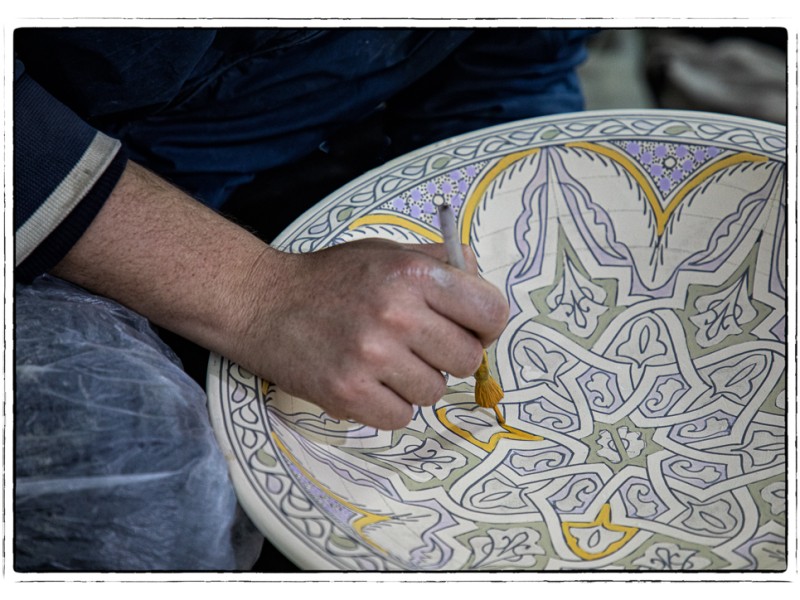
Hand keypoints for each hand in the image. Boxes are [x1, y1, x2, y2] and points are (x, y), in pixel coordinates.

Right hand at [52, 162, 507, 430]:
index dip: (485, 324)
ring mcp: (372, 358)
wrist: (261, 303)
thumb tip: (480, 278)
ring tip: (385, 361)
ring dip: (416, 382)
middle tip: (420, 345)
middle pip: (469, 359)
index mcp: (413, 274)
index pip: (491, 312)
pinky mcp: (348, 394)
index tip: (470, 328)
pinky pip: (401, 417)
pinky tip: (368, 382)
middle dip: (450, 355)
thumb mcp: (386, 252)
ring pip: (435, 392)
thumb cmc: (329, 278)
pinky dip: (389, 406)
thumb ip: (437, 262)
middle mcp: (397, 315)